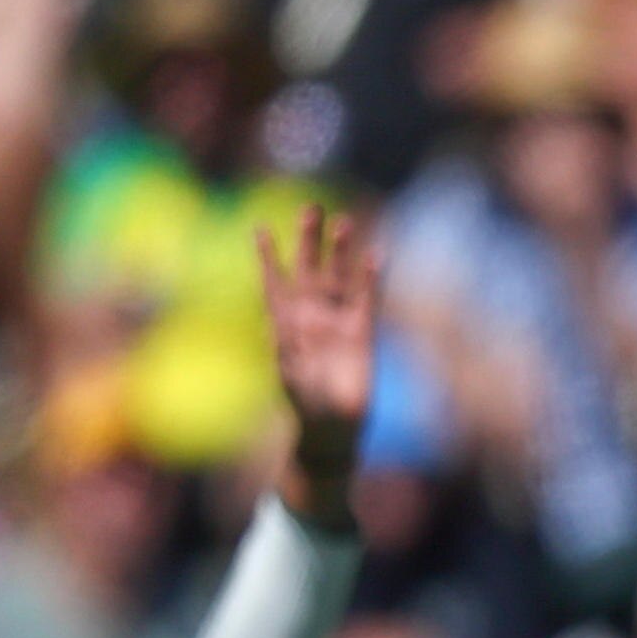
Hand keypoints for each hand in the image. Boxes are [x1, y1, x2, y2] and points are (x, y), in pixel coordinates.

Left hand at [259, 201, 378, 526]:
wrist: (332, 429)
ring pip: (338, 278)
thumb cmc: (304, 405)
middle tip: (310, 208)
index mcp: (284, 324)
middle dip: (308, 240)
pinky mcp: (363, 334)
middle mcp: (310, 317)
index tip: (259, 229)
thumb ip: (285, 348)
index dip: (267, 257)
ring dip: (340, 252)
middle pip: (308, 269)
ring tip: (345, 222)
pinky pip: (367, 299)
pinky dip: (370, 279)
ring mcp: (337, 323)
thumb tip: (279, 323)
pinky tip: (376, 256)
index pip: (274, 282)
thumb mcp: (289, 375)